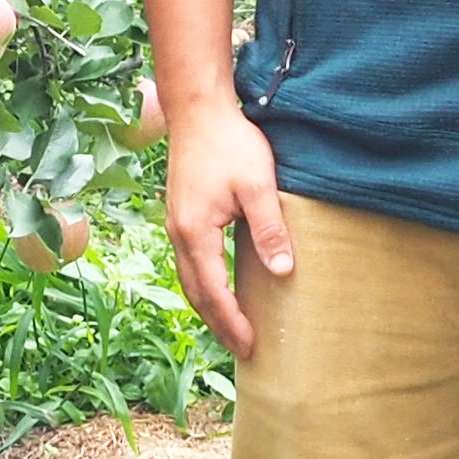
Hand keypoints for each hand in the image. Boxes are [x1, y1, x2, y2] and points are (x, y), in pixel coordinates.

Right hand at [167, 98, 290, 357]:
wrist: (197, 109)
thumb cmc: (229, 143)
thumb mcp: (257, 185)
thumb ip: (269, 229)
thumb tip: (283, 272)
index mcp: (195, 232)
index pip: (214, 292)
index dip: (232, 322)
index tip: (251, 345)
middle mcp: (178, 234)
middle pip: (195, 293)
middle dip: (217, 324)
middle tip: (243, 349)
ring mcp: (176, 224)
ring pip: (188, 279)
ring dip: (208, 306)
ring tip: (230, 327)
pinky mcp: (181, 214)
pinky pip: (188, 262)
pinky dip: (203, 284)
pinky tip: (218, 287)